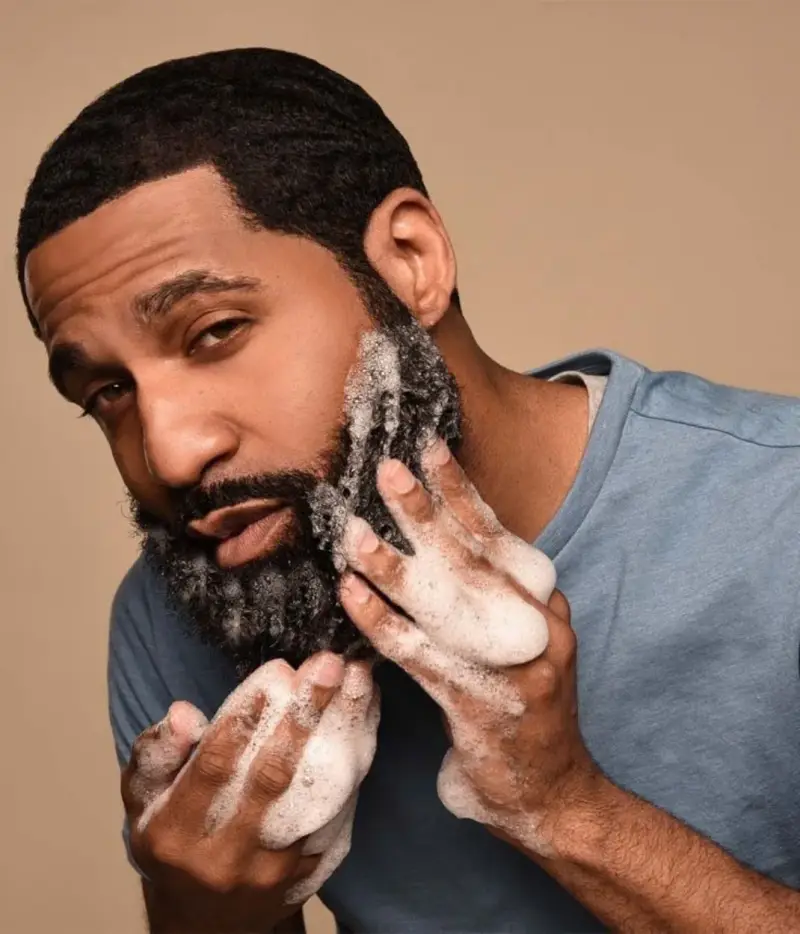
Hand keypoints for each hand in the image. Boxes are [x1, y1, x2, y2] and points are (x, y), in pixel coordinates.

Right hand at [122, 653, 378, 931]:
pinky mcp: (307, 875)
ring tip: (359, 682)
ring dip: (342, 733)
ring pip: (316, 795)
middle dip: (304, 714)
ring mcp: (271, 871)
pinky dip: (354, 764)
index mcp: (176, 832)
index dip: (246, 716)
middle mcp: (226, 856)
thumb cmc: (173, 839)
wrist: (205, 919)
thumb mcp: (142, 798)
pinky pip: (339, 813)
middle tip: (330, 664)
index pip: (214, 766)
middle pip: (272, 777)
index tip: (277, 669)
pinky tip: (364, 720)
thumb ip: (156, 753)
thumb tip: (184, 714)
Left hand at [337, 438, 597, 857]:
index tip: (429, 450)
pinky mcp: (479, 702)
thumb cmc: (527, 709)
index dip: (461, 492)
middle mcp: (535, 624)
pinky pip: (421, 655)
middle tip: (386, 471)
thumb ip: (493, 596)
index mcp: (543, 602)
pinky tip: (352, 596)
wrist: (554, 794)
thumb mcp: (523, 640)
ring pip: (442, 603)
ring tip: (353, 533)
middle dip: (426, 510)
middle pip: (471, 558)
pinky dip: (382, 622)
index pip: (497, 535)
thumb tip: (442, 545)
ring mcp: (510, 664)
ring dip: (392, 563)